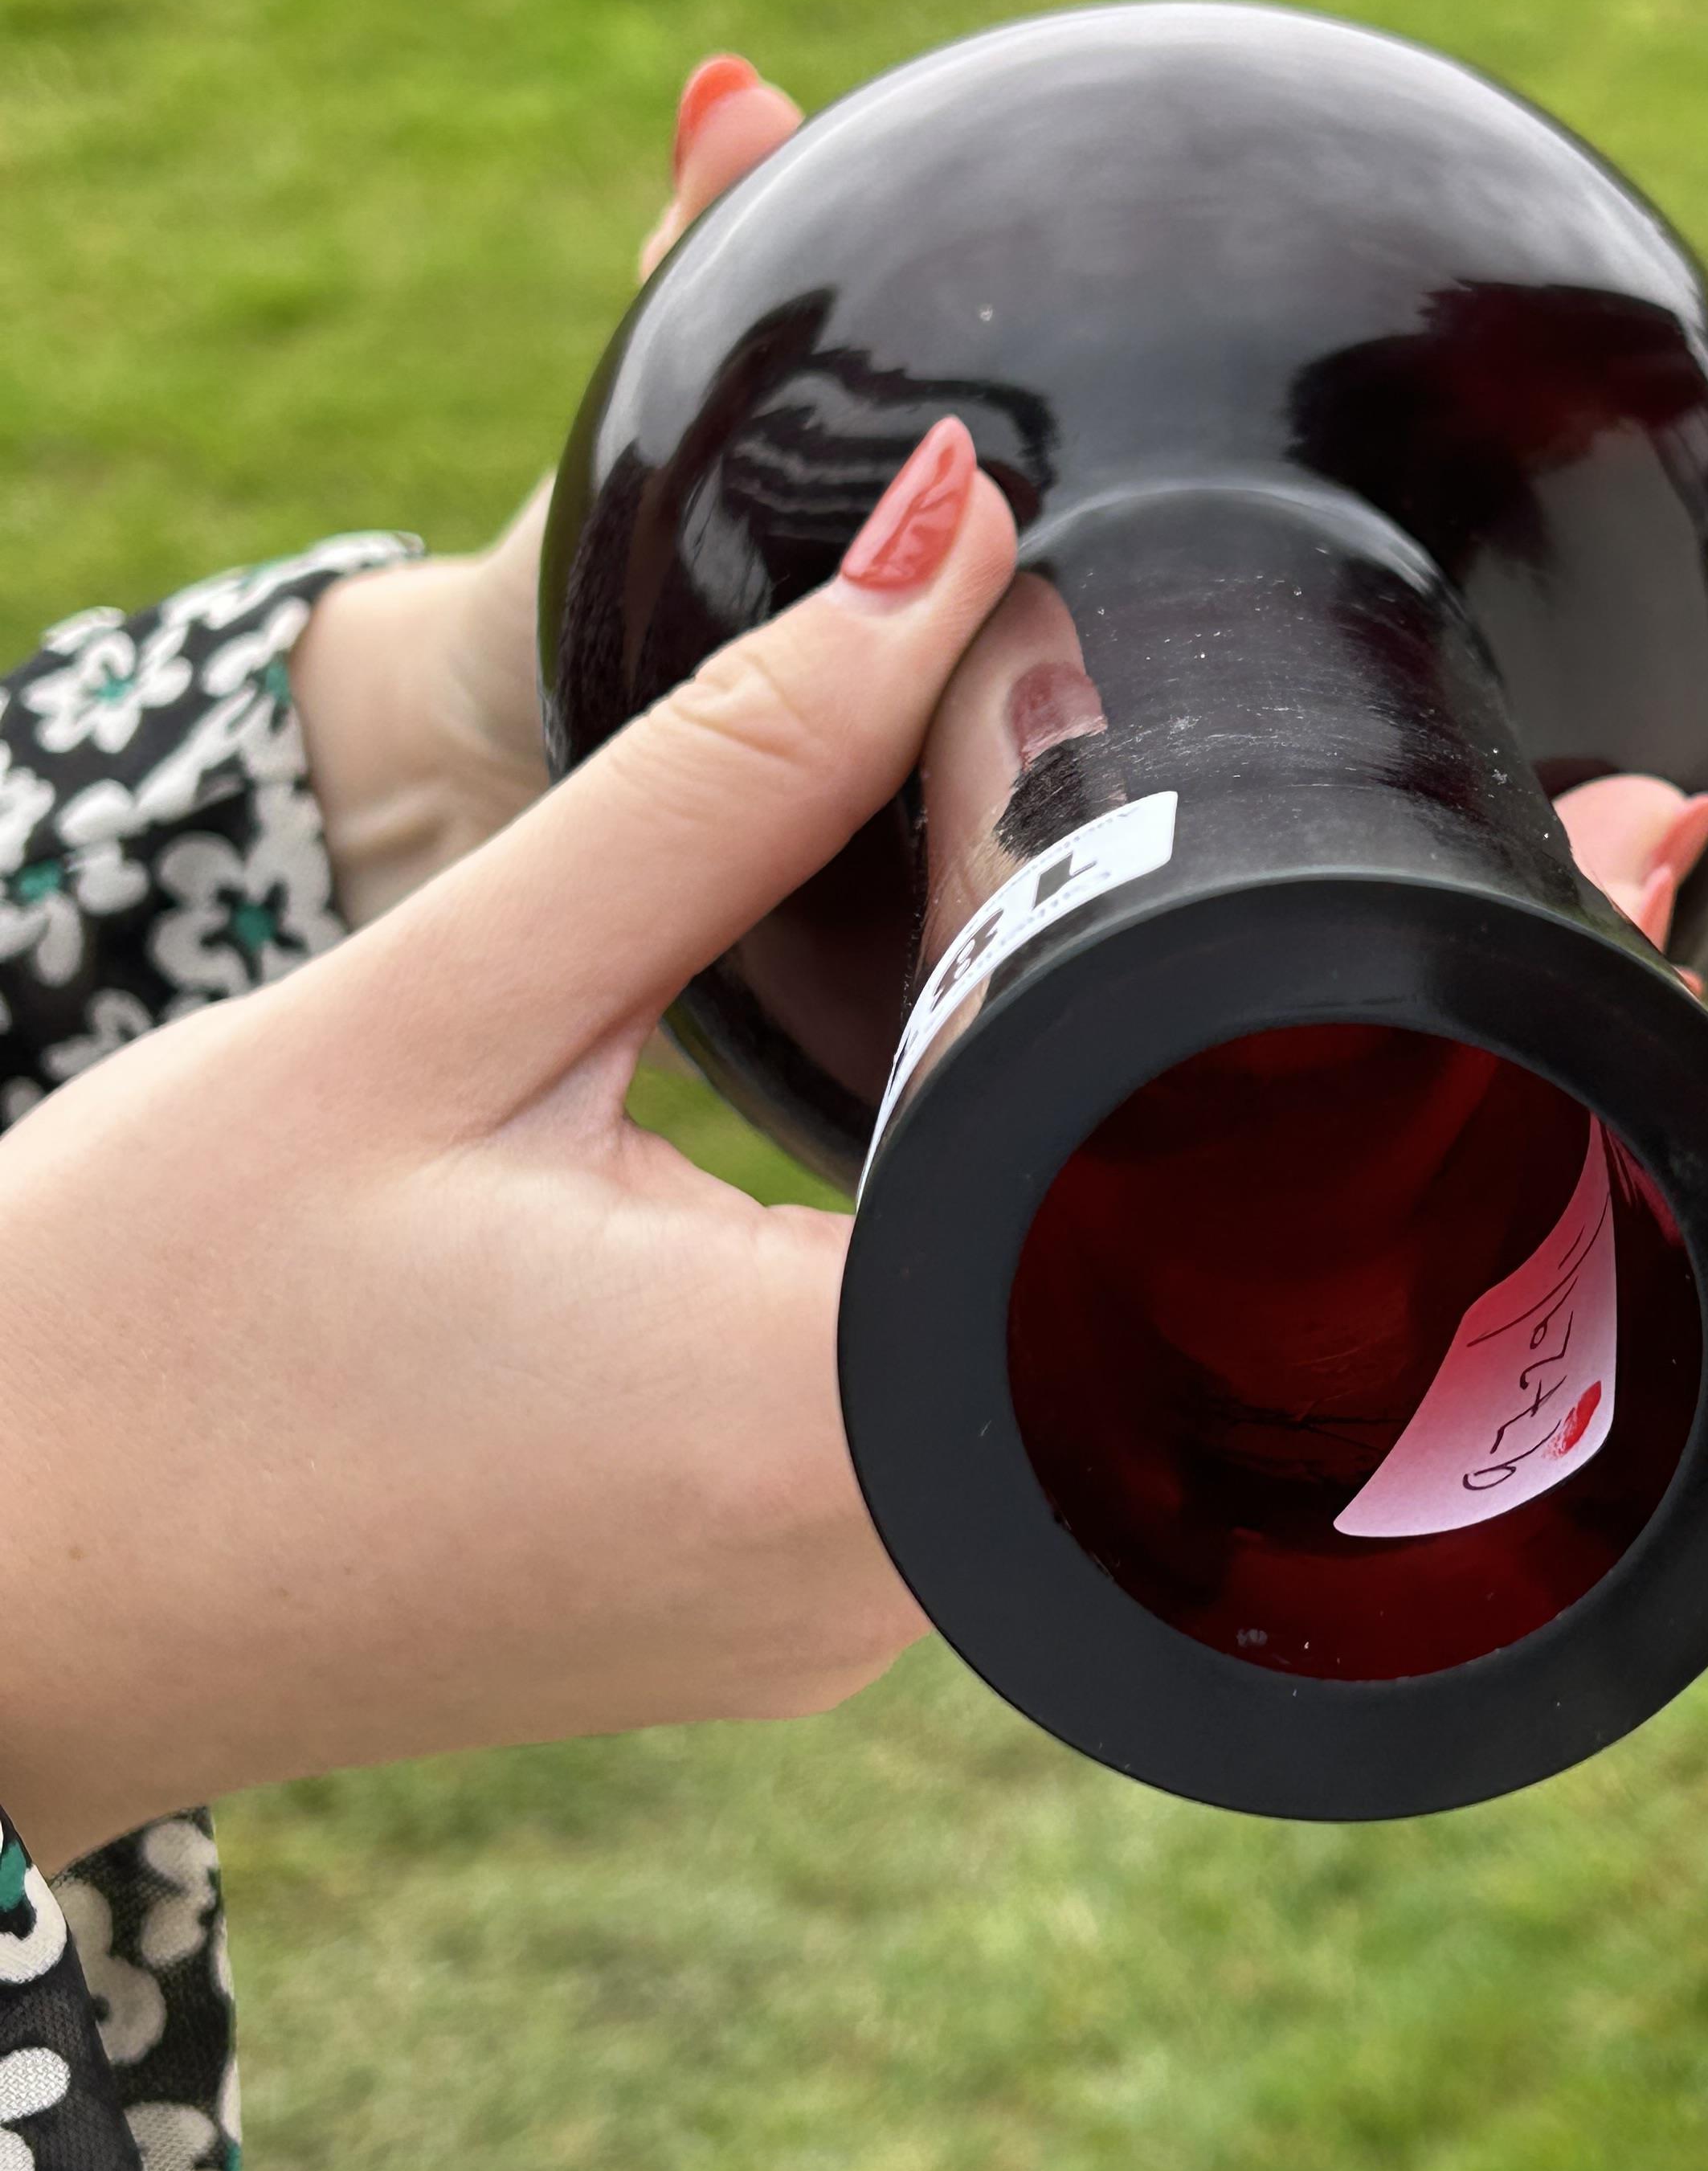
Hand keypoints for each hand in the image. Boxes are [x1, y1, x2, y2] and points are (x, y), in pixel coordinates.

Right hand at [0, 421, 1015, 1868]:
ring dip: (998, 1113)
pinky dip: (928, 1240)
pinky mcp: (769, 1618)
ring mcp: (827, 1623)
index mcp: (812, 1426)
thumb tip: (953, 547)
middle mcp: (873, 1572)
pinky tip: (858, 1105)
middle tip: (993, 772)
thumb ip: (724, 782)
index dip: (1095, 887)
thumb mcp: (431, 1010)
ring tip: (926, 911)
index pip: (1106, 1114)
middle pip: (1111, 1228)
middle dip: (1068, 989)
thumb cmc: (134, 1326)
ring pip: (1039, 1318)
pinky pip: (936, 1403)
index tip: (1027, 709)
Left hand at [295, 49, 1707, 966]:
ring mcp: (1125, 902)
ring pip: (1393, 939)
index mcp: (1122, 622)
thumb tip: (728, 77)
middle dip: (1627, 804)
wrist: (487, 819)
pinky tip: (1522, 1109)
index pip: (1378, 588)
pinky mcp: (1057, 1041)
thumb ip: (713, 274)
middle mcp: (1160, 762)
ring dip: (1561, 959)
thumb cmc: (575, 620)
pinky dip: (1394, 1082)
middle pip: (1442, 777)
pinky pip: (1253, 1076)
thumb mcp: (672, 454)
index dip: (1577, 545)